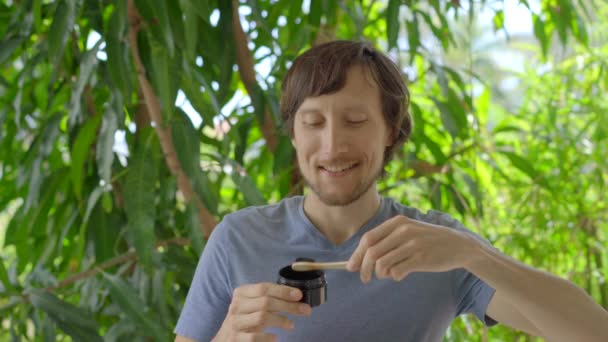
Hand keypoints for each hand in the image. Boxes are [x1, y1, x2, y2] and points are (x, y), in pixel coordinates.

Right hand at [213, 283, 311, 341]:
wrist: (224, 340)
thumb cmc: (244, 320)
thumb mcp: (251, 305)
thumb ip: (268, 299)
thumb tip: (296, 297)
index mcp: (241, 293)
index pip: (264, 288)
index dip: (283, 290)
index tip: (299, 295)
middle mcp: (236, 306)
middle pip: (266, 302)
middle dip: (289, 306)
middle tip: (305, 310)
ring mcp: (235, 322)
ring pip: (262, 317)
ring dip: (281, 320)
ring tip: (291, 325)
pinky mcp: (236, 338)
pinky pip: (255, 337)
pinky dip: (268, 337)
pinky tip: (275, 337)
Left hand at [346, 215, 476, 282]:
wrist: (458, 244)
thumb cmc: (427, 241)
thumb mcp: (407, 232)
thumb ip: (386, 242)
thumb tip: (358, 260)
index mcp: (397, 222)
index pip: (368, 239)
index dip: (357, 254)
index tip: (351, 267)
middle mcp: (403, 230)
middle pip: (371, 253)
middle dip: (364, 269)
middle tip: (364, 279)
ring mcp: (412, 244)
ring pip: (382, 264)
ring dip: (381, 274)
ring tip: (389, 274)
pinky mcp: (421, 259)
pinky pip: (397, 273)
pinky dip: (395, 277)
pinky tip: (402, 274)